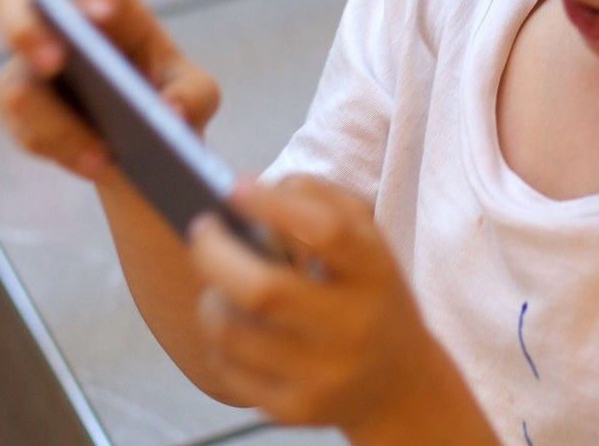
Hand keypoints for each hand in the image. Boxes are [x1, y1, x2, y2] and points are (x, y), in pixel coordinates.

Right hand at [0, 0, 220, 183]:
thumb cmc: (172, 100)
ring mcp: (31, 72)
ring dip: (59, 125)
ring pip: (17, 89)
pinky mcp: (22, 117)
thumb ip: (192, 96)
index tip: (100, 15)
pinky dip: (64, 151)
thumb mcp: (197, 95)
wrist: (151, 151)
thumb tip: (170, 112)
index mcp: (112, 10)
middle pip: (11, 3)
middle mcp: (60, 30)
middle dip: (23, 30)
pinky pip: (26, 133)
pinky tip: (97, 165)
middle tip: (54, 62)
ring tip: (106, 155)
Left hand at [189, 175, 450, 439]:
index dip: (274, 206)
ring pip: (232, 330)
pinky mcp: (291, 409)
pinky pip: (227, 366)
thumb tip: (248, 189)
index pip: (326, 233)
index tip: (235, 188)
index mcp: (375, 273)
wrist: (396, 383)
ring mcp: (322, 375)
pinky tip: (237, 323)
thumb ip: (319, 200)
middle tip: (202, 229)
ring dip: (212, 295)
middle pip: (264, 291)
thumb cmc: (369, 294)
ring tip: (221, 280)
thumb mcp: (368, 240)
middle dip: (215, 253)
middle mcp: (353, 327)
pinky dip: (219, 337)